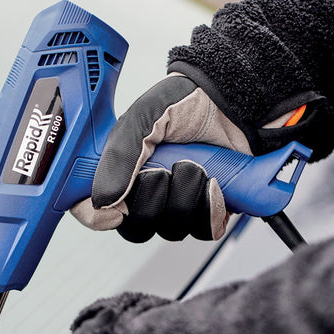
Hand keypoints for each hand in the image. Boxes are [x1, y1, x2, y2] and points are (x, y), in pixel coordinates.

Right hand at [70, 73, 252, 242]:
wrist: (242, 104)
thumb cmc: (192, 102)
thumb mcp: (145, 117)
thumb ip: (118, 156)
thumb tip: (104, 201)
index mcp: (120, 168)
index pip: (92, 207)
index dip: (98, 216)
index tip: (116, 210)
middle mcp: (146, 190)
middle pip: (134, 226)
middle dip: (154, 197)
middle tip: (165, 169)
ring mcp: (178, 202)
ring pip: (170, 229)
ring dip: (187, 196)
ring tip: (196, 166)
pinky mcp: (209, 210)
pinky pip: (203, 230)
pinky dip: (211, 207)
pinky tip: (215, 183)